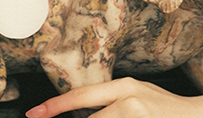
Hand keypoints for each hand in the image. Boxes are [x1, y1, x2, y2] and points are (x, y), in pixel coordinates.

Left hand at [25, 78, 196, 117]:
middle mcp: (130, 101)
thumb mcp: (138, 94)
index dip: (56, 106)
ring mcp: (137, 117)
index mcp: (126, 87)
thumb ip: (112, 103)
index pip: (83, 96)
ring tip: (131, 116)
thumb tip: (86, 115)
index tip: (35, 114)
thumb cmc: (167, 109)